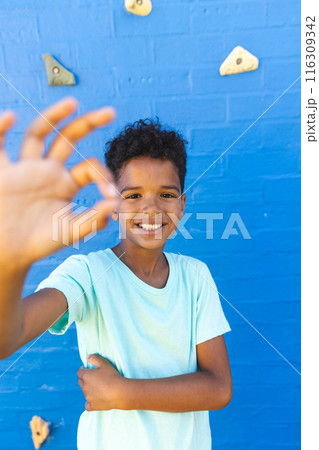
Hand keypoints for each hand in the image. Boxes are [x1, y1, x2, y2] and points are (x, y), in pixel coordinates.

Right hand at [0, 98, 118, 267]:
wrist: (9, 253)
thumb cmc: (39, 243)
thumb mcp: (70, 231)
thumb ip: (93, 219)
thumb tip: (116, 203)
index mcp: (65, 184)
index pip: (89, 167)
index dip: (104, 177)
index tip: (113, 197)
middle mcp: (47, 170)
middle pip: (67, 138)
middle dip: (88, 123)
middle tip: (112, 112)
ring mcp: (25, 168)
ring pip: (38, 134)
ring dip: (53, 116)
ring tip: (73, 102)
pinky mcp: (2, 173)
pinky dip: (0, 130)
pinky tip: (10, 117)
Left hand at [77, 354, 125, 411]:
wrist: (120, 393)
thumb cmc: (112, 376)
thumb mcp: (104, 363)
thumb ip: (95, 358)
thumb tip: (87, 357)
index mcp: (86, 376)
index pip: (79, 372)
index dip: (83, 369)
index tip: (88, 369)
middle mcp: (84, 387)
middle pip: (80, 381)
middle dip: (85, 379)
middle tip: (94, 377)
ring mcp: (88, 397)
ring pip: (85, 392)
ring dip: (89, 389)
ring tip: (99, 387)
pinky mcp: (92, 406)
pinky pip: (87, 405)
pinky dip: (90, 402)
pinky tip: (95, 399)